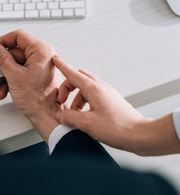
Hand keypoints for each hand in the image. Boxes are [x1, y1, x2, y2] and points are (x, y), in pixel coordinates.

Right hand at [0, 30, 62, 143]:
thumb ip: (1, 59)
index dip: (3, 41)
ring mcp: (41, 66)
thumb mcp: (14, 76)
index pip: (18, 36)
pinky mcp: (39, 76)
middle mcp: (43, 56)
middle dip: (0, 67)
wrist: (49, 118)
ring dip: (3, 77)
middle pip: (15, 54)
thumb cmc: (40, 100)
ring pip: (16, 66)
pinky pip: (21, 74)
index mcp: (41, 50)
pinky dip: (10, 82)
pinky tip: (4, 92)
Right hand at [53, 55, 179, 155]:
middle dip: (67, 87)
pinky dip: (84, 102)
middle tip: (61, 101)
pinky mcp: (111, 101)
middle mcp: (101, 88)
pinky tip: (84, 116)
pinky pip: (93, 96)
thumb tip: (60, 115)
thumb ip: (69, 117)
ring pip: (86, 88)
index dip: (62, 66)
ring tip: (73, 114)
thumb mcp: (87, 124)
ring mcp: (107, 94)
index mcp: (94, 89)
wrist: (140, 135)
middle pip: (79, 78)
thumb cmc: (117, 128)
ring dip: (75, 98)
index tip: (55, 59)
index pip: (73, 73)